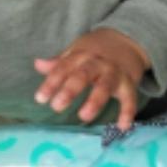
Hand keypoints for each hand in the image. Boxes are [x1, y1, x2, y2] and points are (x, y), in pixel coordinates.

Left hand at [33, 28, 149, 130]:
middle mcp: (97, 63)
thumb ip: (58, 63)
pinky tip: (122, 126)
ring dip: (95, 101)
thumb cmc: (95, 51)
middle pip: (83, 76)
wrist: (127, 39)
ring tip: (84, 116)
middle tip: (57, 107)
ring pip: (105, 86)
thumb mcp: (76, 52)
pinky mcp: (129, 83)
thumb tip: (37, 64)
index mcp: (80, 55)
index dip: (51, 83)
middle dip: (70, 90)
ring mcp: (114, 73)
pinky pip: (130, 98)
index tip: (40, 99)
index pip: (63, 68)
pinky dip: (127, 112)